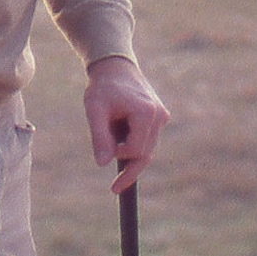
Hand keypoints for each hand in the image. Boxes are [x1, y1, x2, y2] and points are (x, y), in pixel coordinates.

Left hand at [85, 55, 169, 190]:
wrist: (114, 67)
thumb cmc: (102, 87)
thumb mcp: (95, 111)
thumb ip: (100, 137)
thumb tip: (103, 164)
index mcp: (146, 113)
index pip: (135, 150)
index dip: (119, 155)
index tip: (104, 152)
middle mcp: (159, 116)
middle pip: (145, 154)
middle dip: (128, 168)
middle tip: (114, 189)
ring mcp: (161, 117)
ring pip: (147, 149)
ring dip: (130, 155)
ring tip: (111, 149)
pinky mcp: (159, 117)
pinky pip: (147, 140)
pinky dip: (134, 147)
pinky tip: (120, 145)